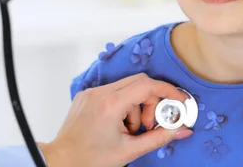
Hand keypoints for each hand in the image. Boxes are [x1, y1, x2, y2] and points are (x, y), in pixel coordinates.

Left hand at [39, 73, 193, 166]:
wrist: (59, 162)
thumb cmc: (89, 160)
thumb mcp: (129, 151)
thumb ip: (159, 138)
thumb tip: (183, 129)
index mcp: (110, 104)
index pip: (147, 86)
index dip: (168, 91)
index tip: (181, 101)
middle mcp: (100, 92)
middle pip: (139, 83)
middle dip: (152, 102)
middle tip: (151, 125)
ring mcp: (91, 92)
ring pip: (127, 88)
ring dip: (136, 107)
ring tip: (129, 132)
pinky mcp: (86, 96)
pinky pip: (113, 93)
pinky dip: (123, 107)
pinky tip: (117, 126)